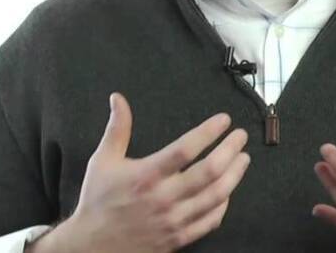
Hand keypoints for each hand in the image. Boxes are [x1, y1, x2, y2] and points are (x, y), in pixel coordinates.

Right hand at [33, 92, 250, 252]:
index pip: (185, 149)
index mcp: (146, 176)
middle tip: (241, 136)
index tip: (224, 120)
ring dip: (234, 175)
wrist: (92, 247)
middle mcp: (163, 198)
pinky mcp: (178, 238)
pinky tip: (228, 191)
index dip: (208, 132)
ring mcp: (173, 220)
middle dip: (230, 150)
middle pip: (209, 172)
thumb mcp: (103, 161)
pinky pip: (210, 221)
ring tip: (243, 158)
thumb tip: (118, 98)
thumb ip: (117, 128)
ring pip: (215, 196)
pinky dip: (224, 204)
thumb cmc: (98, 201)